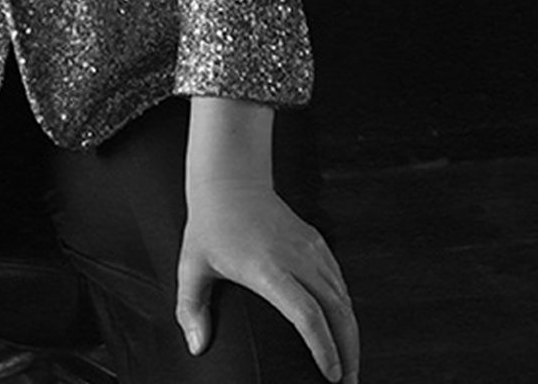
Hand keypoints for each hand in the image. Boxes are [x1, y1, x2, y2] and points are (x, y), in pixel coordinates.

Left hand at [177, 179, 358, 383]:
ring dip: (351, 332)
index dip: (323, 347)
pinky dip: (346, 308)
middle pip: (337, 310)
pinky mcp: (316, 242)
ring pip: (343, 297)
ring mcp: (309, 248)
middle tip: (348, 381)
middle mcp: (295, 257)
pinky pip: (339, 280)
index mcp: (267, 268)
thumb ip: (191, 308)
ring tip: (349, 362)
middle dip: (349, 351)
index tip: (331, 374)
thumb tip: (197, 346)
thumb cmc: (211, 221)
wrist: (230, 179)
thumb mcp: (192, 265)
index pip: (306, 313)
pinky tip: (343, 325)